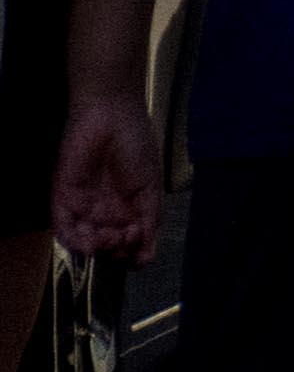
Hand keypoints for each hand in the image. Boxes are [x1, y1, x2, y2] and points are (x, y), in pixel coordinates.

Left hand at [48, 97, 150, 266]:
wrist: (112, 117)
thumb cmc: (137, 144)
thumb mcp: (152, 186)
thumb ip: (150, 220)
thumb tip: (147, 254)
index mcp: (130, 209)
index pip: (130, 244)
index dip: (135, 251)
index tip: (141, 242)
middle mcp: (106, 213)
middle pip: (109, 248)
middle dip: (118, 251)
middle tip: (126, 237)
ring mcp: (84, 208)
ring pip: (87, 243)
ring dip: (99, 249)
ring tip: (110, 238)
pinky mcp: (63, 200)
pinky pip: (64, 229)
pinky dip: (76, 242)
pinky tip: (90, 242)